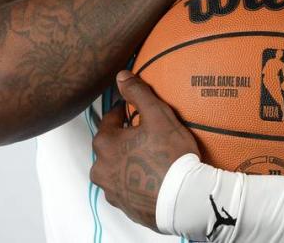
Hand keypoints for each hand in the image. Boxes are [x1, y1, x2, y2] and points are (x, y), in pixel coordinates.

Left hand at [89, 70, 199, 231]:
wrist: (183, 200)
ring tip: (147, 158)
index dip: (122, 113)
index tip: (133, 112)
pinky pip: (126, 189)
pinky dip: (134, 182)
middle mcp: (101, 169)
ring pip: (114, 169)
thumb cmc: (169, 155)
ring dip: (125, 162)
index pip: (110, 120)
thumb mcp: (157, 116)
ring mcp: (112, 191)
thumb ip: (138, 93)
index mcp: (105, 144)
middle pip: (109, 147)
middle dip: (122, 139)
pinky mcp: (125, 207)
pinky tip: (150, 179)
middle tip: (142, 135)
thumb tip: (120, 75)